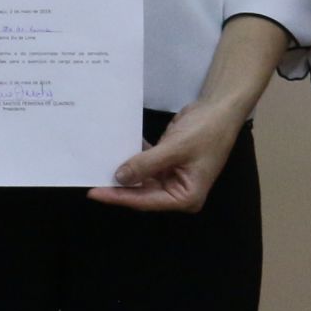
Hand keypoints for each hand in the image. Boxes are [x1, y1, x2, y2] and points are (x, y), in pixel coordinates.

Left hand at [93, 101, 243, 212]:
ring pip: (141, 179)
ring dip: (123, 170)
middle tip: (89, 177)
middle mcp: (178, 191)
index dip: (119, 197)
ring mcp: (173, 177)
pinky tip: (113, 149)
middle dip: (118, 185)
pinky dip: (132, 157)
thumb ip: (146, 165)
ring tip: (96, 165)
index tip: (93, 192)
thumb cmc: (206, 131)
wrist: (220, 108)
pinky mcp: (168, 163)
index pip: (145, 201)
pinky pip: (145, 164)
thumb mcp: (175, 148)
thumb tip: (119, 177)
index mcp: (186, 197)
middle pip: (142, 193)